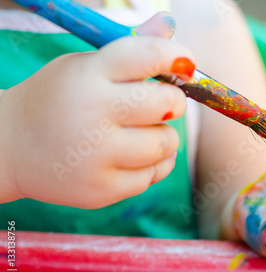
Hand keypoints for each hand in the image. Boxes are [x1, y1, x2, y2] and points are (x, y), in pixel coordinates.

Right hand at [0, 13, 194, 207]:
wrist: (9, 148)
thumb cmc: (57, 100)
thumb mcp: (83, 66)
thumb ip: (130, 48)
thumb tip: (170, 26)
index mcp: (88, 74)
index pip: (147, 56)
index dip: (177, 56)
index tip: (186, 64)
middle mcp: (92, 114)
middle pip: (166, 104)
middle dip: (174, 102)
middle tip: (162, 104)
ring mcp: (96, 156)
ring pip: (166, 143)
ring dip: (163, 137)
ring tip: (141, 133)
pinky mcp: (102, 189)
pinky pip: (155, 174)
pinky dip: (153, 164)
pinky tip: (131, 156)